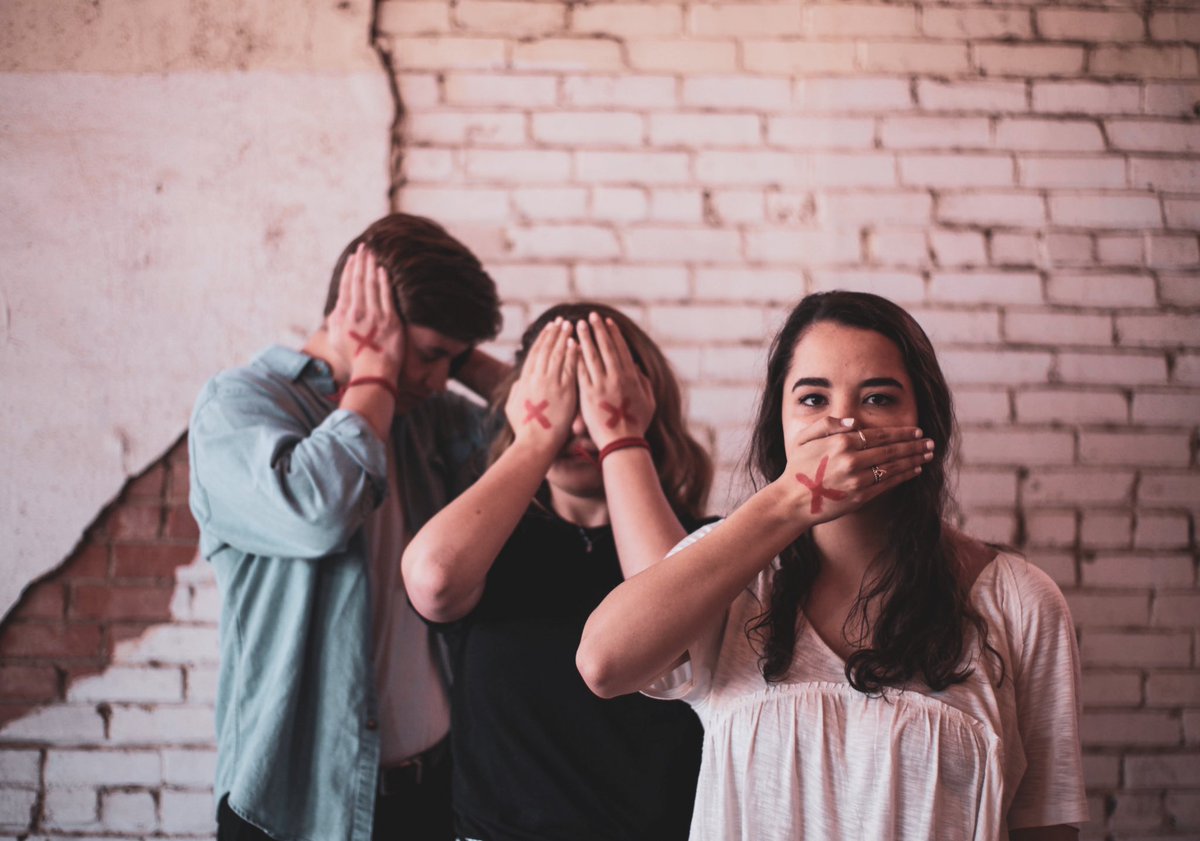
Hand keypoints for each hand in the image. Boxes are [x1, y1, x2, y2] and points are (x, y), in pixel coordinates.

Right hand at [327, 244, 403, 376]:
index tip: (353, 258)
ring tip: (373, 253)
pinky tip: (384, 270)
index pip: (346, 287)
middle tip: (364, 247)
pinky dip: (384, 281)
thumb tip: (336, 309)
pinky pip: (386, 296)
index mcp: (343, 316)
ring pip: (372, 285)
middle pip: (358, 281)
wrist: (372, 372)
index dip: (350, 270)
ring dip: (372, 267)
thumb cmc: (354, 359)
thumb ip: (334, 321)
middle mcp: (357, 312)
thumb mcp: (335, 340)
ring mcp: (374, 315)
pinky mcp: (390, 320)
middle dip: (361, 262)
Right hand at [505, 319, 578, 453]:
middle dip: (553, 333)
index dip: (541, 340)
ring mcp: (550, 383)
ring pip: (557, 355)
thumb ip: (517, 392)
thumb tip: (519, 382)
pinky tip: (576, 342)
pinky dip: (572, 353)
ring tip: (569, 325)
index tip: (548, 328)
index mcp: (525, 381)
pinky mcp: (564, 391)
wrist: (535, 444)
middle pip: (546, 350)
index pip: (534, 354)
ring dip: (563, 338)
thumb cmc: (524, 431)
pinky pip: (569, 367)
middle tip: (560, 321)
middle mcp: (537, 378)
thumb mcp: (512, 408)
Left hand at [575, 313, 654, 448]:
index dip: (613, 334)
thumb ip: (644, 382)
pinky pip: (580, 371)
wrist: (622, 443)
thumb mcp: (648, 401)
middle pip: (605, 348)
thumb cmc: (636, 425)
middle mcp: (616, 377)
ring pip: (591, 356)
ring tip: (577, 325)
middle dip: (598, 330)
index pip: (621, 349)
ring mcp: (601, 385)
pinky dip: (575, 357)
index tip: (607, 322)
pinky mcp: (587, 394)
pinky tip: (570, 346)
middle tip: (591, 316)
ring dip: (584, 338)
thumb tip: (637, 366)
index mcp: (631, 377)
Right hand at [776, 418, 933, 525]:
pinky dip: (904, 476)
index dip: (901, 433)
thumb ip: (829, 424)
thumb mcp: (805, 438)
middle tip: (930, 442)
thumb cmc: (797, 467)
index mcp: (841, 442)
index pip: (879, 434)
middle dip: (914, 445)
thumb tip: (855, 421)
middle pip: (892, 450)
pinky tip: (914, 471)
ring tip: (928, 455)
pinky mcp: (860, 497)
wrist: (792, 500)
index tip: (917, 431)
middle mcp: (852, 459)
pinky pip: (887, 484)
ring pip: (893, 467)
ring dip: (914, 460)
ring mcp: (857, 479)